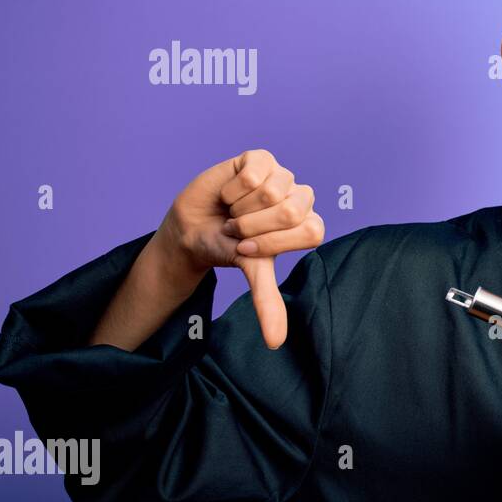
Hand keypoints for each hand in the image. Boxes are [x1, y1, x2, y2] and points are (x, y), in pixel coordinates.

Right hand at [156, 148, 324, 349]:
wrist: (192, 228)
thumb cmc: (227, 247)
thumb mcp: (250, 273)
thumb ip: (267, 302)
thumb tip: (276, 343)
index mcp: (308, 224)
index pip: (310, 231)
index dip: (271, 242)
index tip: (247, 248)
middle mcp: (301, 198)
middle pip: (290, 211)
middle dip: (253, 226)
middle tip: (238, 229)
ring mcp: (283, 176)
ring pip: (270, 191)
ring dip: (240, 207)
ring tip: (233, 211)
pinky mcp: (262, 158)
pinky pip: (254, 171)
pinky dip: (234, 187)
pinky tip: (229, 193)